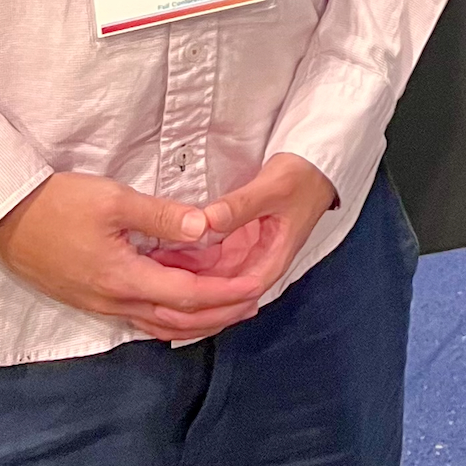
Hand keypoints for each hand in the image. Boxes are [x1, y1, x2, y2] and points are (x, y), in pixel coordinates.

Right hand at [0, 172, 271, 341]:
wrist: (1, 220)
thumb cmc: (58, 203)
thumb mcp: (114, 200)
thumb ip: (162, 217)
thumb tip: (206, 229)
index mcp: (122, 278)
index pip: (187, 296)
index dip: (225, 294)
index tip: (257, 286)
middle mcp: (112, 301)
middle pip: (176, 321)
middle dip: (218, 315)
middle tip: (253, 303)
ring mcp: (98, 304)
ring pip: (157, 324)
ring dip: (195, 320)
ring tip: (228, 308)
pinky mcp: (89, 298)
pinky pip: (138, 316)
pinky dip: (169, 315)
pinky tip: (182, 304)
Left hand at [149, 154, 336, 309]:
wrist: (315, 163)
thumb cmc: (302, 176)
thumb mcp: (272, 188)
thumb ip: (240, 206)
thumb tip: (204, 222)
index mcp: (273, 258)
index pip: (242, 292)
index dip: (212, 302)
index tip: (180, 300)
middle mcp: (258, 262)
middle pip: (223, 294)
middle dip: (190, 299)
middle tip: (153, 295)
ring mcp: (246, 254)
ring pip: (212, 281)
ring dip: (185, 284)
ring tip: (150, 280)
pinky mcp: (237, 244)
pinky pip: (209, 264)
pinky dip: (188, 267)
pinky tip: (163, 263)